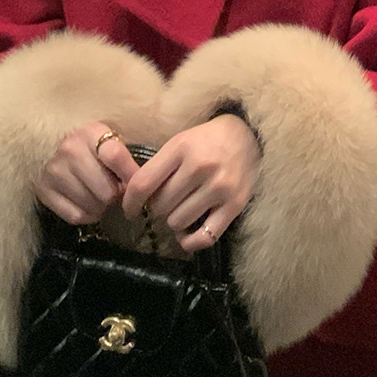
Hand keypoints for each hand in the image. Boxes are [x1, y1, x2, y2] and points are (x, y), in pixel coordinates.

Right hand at [34, 121, 140, 225]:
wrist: (48, 142)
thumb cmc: (87, 142)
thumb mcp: (106, 137)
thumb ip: (123, 156)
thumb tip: (139, 184)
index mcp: (90, 132)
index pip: (116, 156)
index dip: (132, 175)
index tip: (137, 183)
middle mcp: (69, 150)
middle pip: (107, 191)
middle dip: (115, 194)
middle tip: (114, 189)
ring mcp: (54, 171)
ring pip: (92, 206)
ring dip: (101, 207)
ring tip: (99, 195)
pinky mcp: (43, 190)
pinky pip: (75, 216)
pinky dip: (86, 215)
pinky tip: (87, 203)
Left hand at [121, 115, 260, 253]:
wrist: (247, 135)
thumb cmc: (206, 140)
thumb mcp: (180, 142)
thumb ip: (159, 167)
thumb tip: (134, 198)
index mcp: (181, 147)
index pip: (144, 183)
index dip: (130, 202)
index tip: (129, 210)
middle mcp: (200, 167)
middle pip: (160, 205)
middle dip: (156, 208)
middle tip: (163, 204)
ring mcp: (219, 187)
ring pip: (178, 221)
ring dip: (173, 221)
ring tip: (179, 211)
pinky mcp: (235, 205)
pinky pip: (204, 237)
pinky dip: (189, 241)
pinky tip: (185, 235)